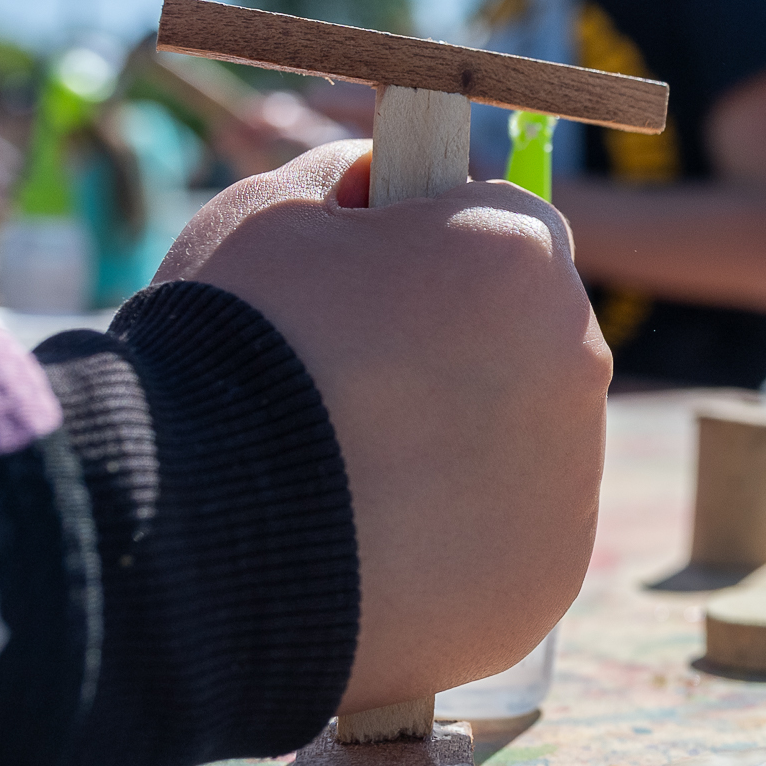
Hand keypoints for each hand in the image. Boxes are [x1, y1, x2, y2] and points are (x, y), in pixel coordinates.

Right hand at [152, 141, 610, 712]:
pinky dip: (450, 548)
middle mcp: (577, 361)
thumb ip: (349, 180)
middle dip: (454, 357)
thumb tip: (381, 181)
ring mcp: (570, 483)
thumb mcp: (271, 211)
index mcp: (520, 256)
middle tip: (347, 396)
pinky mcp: (543, 585)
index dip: (427, 252)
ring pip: (523, 449)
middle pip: (526, 342)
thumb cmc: (226, 350)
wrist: (188, 535)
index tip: (365, 292)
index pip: (502, 229)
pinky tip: (368, 551)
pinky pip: (505, 547)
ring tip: (344, 482)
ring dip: (456, 455)